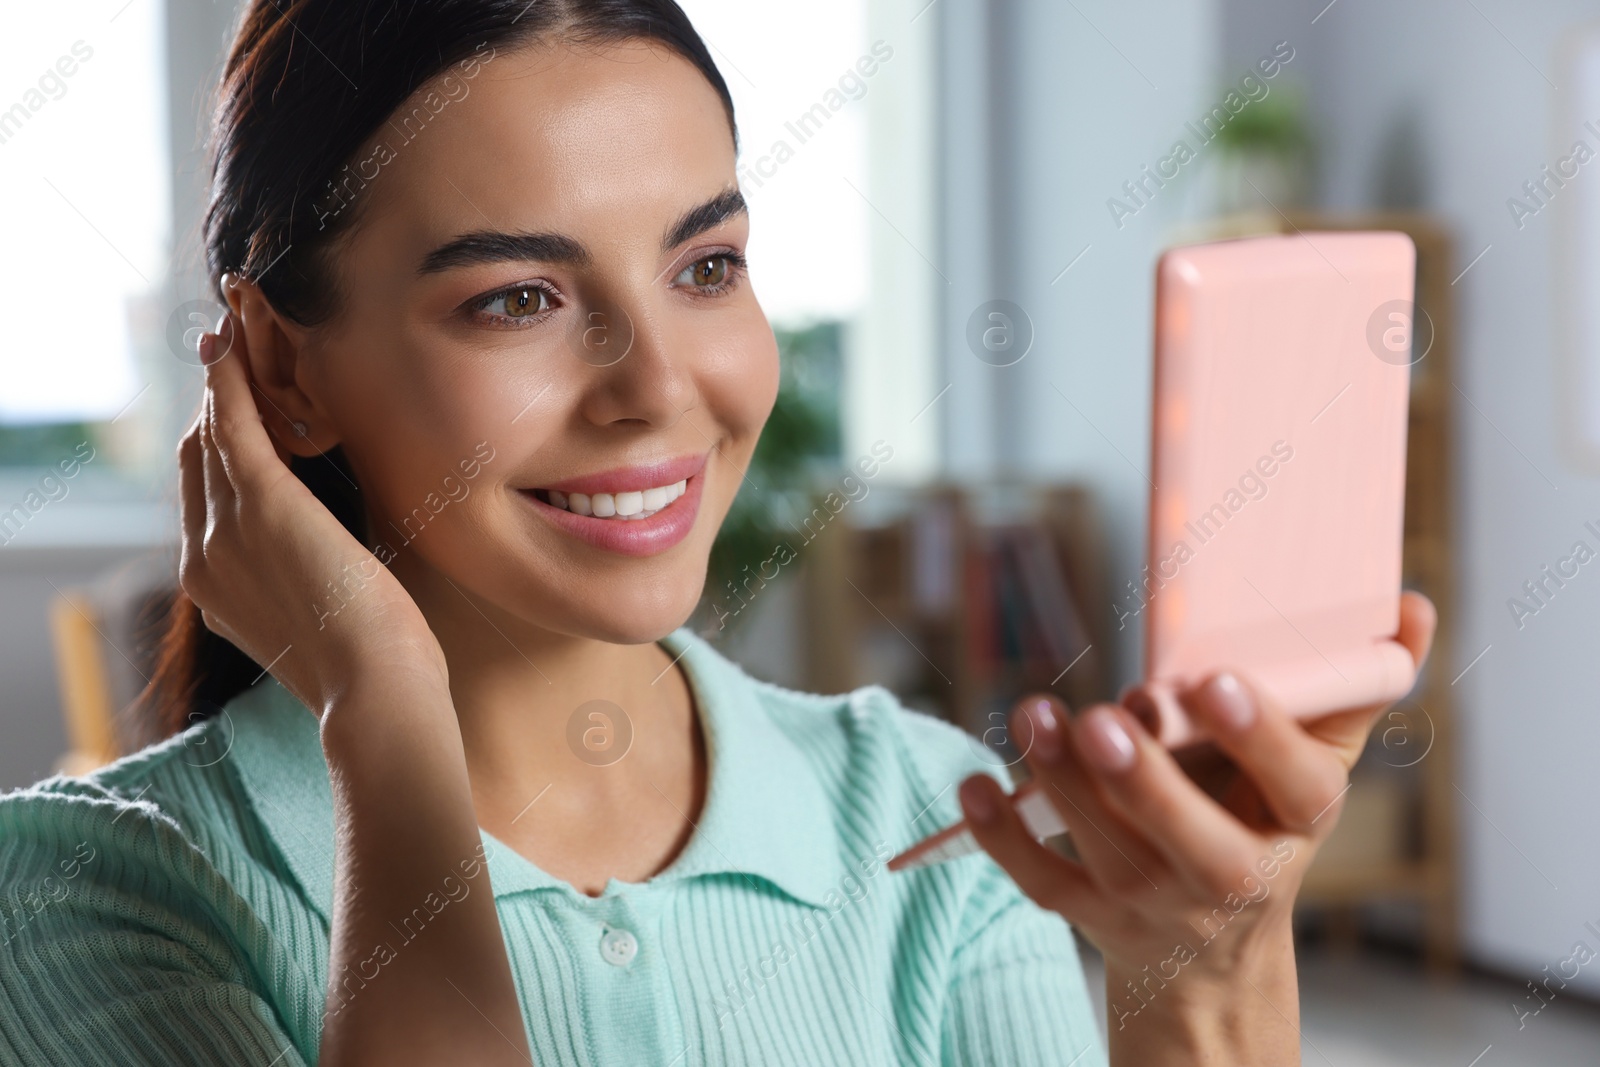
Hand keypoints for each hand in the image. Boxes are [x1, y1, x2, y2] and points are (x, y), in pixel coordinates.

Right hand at [177, 286, 448, 717]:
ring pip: (211, 435)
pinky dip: (231, 384)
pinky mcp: (263, 507)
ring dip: (222, 380)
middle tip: (231, 352)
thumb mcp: (320, 617)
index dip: (215, 445)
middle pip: (198, 459)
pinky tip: (236, 349)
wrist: (376, 693)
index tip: (233, 406)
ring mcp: (224, 531)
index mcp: (215, 585)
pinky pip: (234, 427)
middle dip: (213, 403)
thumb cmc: (371, 666)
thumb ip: (303, 579)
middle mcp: (203, 557)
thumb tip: (325, 554)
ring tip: (236, 333)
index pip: (205, 496)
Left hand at [960, 591, 1435, 1061]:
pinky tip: (974, 784)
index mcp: (1295, 823)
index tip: (1215, 680)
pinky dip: (1003, 836)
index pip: (1299, 788)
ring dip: (1061, 781)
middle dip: (1146, 781)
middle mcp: (1230, 873)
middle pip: (1194, 840)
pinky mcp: (1093, 916)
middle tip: (1104, 716)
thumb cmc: (1259, 823)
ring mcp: (1156, 900)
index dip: (1260, 737)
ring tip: (1032, 714)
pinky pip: (1042, 883)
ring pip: (1107, 849)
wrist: (1212, 953)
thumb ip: (1352, 690)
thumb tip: (1411, 606)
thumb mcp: (1313, 769)